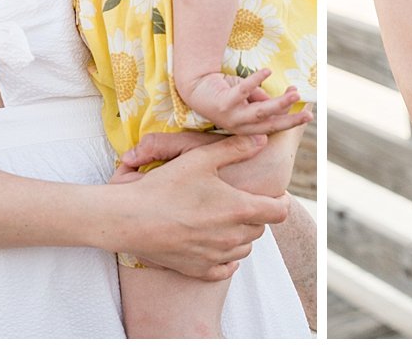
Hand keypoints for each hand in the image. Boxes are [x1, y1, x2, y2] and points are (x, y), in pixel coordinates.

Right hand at [109, 134, 291, 279]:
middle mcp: (232, 237)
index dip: (281, 202)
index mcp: (239, 209)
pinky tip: (219, 247)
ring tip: (227, 222)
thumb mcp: (200, 159)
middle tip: (242, 204)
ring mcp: (215, 256)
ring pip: (244, 248)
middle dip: (256, 216)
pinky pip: (225, 270)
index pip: (279, 212)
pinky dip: (227, 260)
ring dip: (241, 236)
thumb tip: (261, 141)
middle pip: (260, 229)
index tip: (277, 197)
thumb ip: (235, 149)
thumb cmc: (165, 186)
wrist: (130, 218)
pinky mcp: (198, 269)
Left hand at [178, 68, 311, 134]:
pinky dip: (256, 81)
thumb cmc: (224, 92)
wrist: (194, 88)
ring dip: (279, 104)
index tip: (307, 111)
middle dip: (290, 120)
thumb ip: (261, 99)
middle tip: (309, 115)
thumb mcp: (246, 98)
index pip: (273, 126)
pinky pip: (243, 91)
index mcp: (246, 128)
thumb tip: (279, 98)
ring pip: (260, 112)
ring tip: (295, 93)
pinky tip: (268, 71)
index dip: (290, 119)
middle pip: (270, 124)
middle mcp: (239, 126)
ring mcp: (231, 117)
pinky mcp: (223, 103)